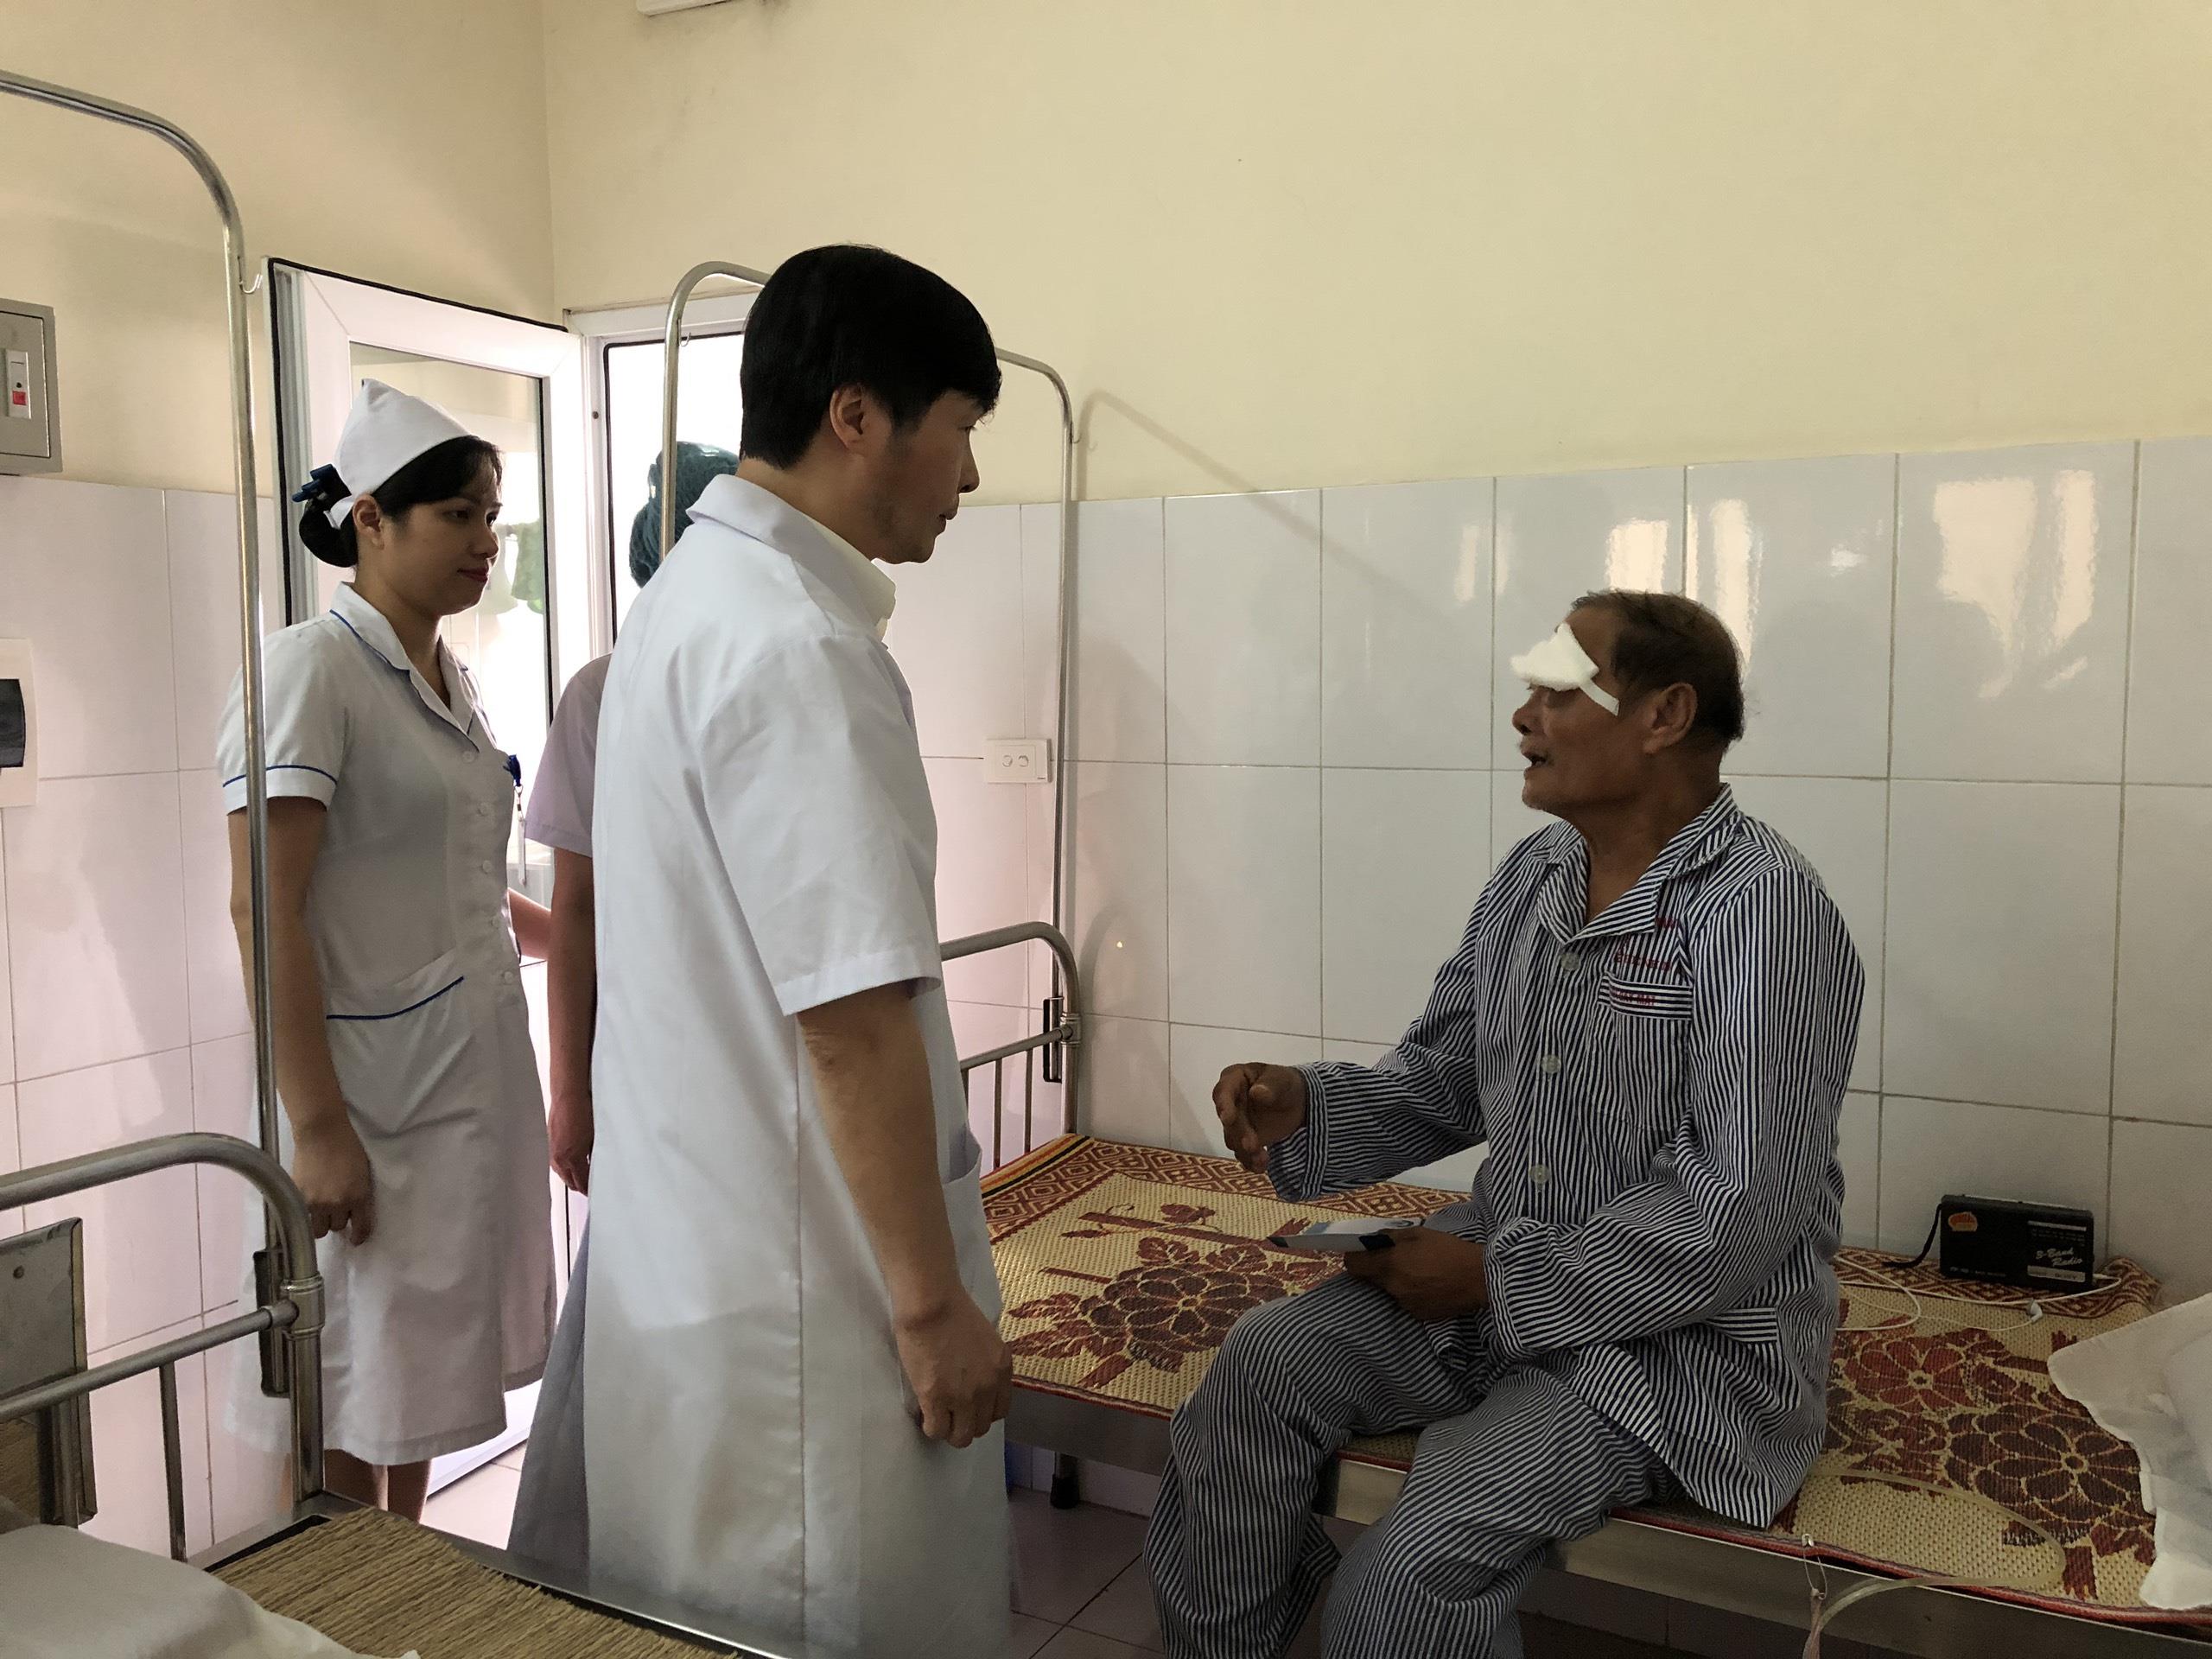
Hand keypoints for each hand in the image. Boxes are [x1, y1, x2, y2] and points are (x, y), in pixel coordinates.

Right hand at [292, 1120, 374, 1245]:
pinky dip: (305, 1213)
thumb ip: (359, 1194)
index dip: (359, 1236)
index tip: (356, 1239)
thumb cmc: (347, 1146)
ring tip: (319, 1210)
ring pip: (318, 1229)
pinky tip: (306, 1203)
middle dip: (337, 1220)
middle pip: (337, 1227)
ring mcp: (316, 1202)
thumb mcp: (362, 1172)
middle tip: (335, 1210)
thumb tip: (355, 1211)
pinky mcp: (298, 1197)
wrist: (322, 1132)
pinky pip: (302, 1217)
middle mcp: (338, 1204)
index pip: (361, 1227)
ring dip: (320, 1222)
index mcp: (358, 1196)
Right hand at [549, 1091, 593, 1193]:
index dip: (590, 1190)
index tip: (597, 1192)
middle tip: (591, 1188)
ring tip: (583, 1178)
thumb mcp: (595, 1136)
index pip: (581, 1183)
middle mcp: (560, 1158)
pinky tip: (573, 1163)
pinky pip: (558, 1163)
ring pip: (562, 1173)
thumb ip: (595, 1154)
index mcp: (572, 1159)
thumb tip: (598, 1164)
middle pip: (571, 1182)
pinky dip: (566, 1167)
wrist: (568, 1095)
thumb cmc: (584, 1111)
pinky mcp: (551, 1143)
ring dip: (572, 1177)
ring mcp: (553, 1151)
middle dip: (581, 1186)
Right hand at [895, 1293, 1012, 1449]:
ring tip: (937, 1418)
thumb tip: (971, 1379)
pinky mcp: (937, 1398)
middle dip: (965, 1423)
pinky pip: (937, 1429)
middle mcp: (988, 1386)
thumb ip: (984, 1364)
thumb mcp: (984, 1338)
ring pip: (961, 1436)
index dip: (981, 1411)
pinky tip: (925, 1416)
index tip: (968, 1407)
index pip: (999, 1410)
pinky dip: (930, 1427)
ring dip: (949, 1429)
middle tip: (950, 1413)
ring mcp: (964, 1395)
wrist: (931, 1303)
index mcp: (1002, 1368)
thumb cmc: (952, 1309)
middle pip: (981, 1426)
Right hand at [1214, 1064, 1309, 1172]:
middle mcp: (1229, 1102)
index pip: (1224, 1091)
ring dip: (1246, 1151)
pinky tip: (1261, 1167)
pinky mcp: (1243, 1140)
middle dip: (1240, 1134)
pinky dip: (1251, 1161)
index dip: (1224, 1104)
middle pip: (1229, 1120)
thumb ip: (1270, 1085)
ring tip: (1262, 1159)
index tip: (1227, 1118)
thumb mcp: (1282, 1080)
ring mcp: (1236, 1123)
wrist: (1298, 1101)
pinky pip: (1243, 1153)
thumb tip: (1256, 1093)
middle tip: (1252, 1146)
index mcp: (1234, 1079)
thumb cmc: (1285, 1083)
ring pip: (1234, 1139)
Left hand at [1344, 1226, 1489, 1320]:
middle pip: (1371, 1279)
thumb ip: (1391, 1236)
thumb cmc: (1449, 1250)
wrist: (1480, 1278)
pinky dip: (1411, 1293)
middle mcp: (1393, 1288)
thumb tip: (1374, 1239)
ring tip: (1419, 1271)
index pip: (1353, 1266)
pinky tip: (1429, 1285)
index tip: (1362, 1253)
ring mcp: (1406, 1304)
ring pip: (1390, 1291)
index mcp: (1390, 1264)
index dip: (1354, 1257)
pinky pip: (1406, 1301)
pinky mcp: (1419, 1315)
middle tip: (1396, 1258)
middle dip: (1378, 1268)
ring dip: (1396, 1281)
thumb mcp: (1419, 1233)